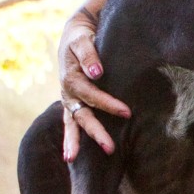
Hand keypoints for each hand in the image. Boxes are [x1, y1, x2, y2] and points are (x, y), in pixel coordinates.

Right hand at [58, 9, 130, 161]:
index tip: (126, 112)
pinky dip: (71, 137)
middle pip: (81, 115)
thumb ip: (89, 54)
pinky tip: (71, 156)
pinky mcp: (72, 101)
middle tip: (110, 148)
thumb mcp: (83, 39)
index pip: (91, 95)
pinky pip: (71, 121)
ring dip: (75, 140)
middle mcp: (67, 91)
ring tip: (72, 160)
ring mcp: (68, 98)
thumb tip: (96, 72)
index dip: (107, 104)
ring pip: (72, 122)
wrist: (75, 33)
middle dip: (95, 132)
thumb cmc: (82, 36)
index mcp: (70, 77)